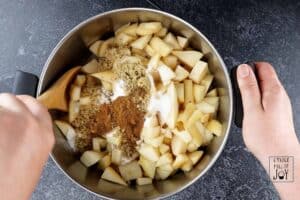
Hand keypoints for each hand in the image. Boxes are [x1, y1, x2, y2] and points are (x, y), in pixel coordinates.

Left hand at [0, 94, 53, 199]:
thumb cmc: (12, 188)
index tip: (15, 108)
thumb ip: (33, 137)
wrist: (1, 197)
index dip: (22, 105)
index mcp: (44, 135)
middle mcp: (28, 123)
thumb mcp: (34, 160)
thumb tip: (24, 125)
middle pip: (12, 99)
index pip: (35, 104)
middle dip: (3, 108)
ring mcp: (6, 120)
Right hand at [237, 62, 298, 199]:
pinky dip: (255, 102)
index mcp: (274, 90)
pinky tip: (249, 113)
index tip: (237, 75)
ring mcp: (280, 105)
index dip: (249, 67)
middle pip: (264, 77)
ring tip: (242, 104)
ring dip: (251, 92)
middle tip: (237, 92)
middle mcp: (280, 95)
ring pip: (264, 89)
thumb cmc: (266, 136)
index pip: (264, 66)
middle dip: (248, 80)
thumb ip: (248, 88)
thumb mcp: (251, 109)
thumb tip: (243, 69)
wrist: (279, 157)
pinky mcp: (278, 113)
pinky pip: (265, 100)